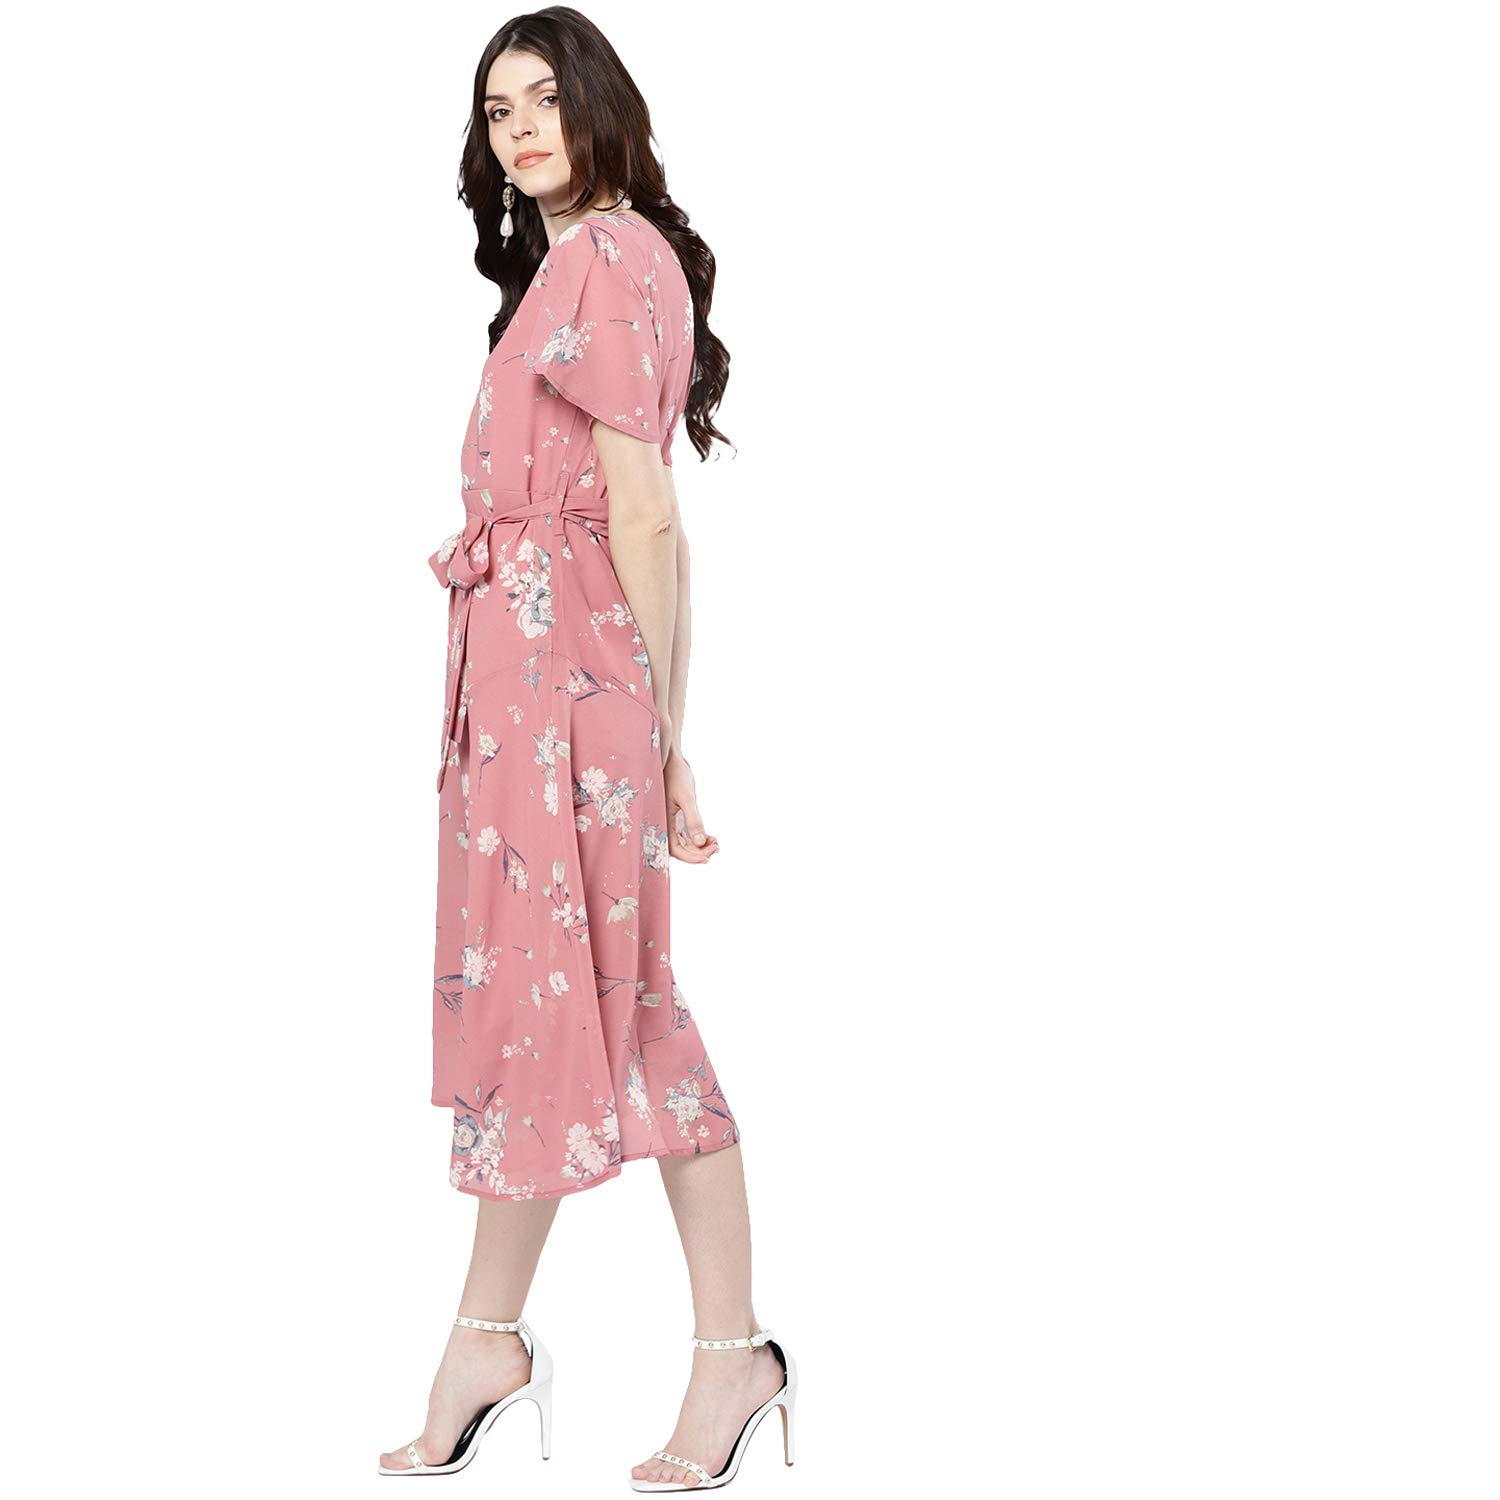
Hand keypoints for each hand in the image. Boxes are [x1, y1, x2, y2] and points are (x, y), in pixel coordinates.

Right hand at [664, 748, 718, 862]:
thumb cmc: (676, 775)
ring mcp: (671, 821)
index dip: (690, 857)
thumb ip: (693, 819)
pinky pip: (687, 834)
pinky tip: (711, 837)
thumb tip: (699, 842)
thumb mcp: (687, 797)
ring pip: (685, 843)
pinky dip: (699, 838)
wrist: (672, 759)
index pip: (674, 850)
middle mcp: (665, 824)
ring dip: (700, 846)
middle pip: (681, 849)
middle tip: (716, 847)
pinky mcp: (678, 816)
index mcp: (662, 822)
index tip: (707, 859)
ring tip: (716, 843)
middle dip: (698, 852)